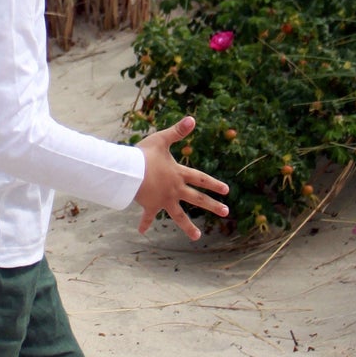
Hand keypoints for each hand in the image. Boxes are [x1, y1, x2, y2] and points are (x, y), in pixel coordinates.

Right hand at [132, 115, 230, 240]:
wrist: (128, 171)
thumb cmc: (143, 154)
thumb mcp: (162, 140)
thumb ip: (177, 131)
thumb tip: (192, 119)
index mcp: (178, 174)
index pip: (201, 179)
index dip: (214, 184)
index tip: (226, 191)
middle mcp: (174, 189)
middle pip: (197, 199)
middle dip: (213, 206)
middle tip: (226, 212)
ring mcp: (163, 199)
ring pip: (179, 216)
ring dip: (188, 227)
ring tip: (197, 237)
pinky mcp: (150, 205)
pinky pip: (147, 216)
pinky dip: (144, 223)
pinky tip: (142, 232)